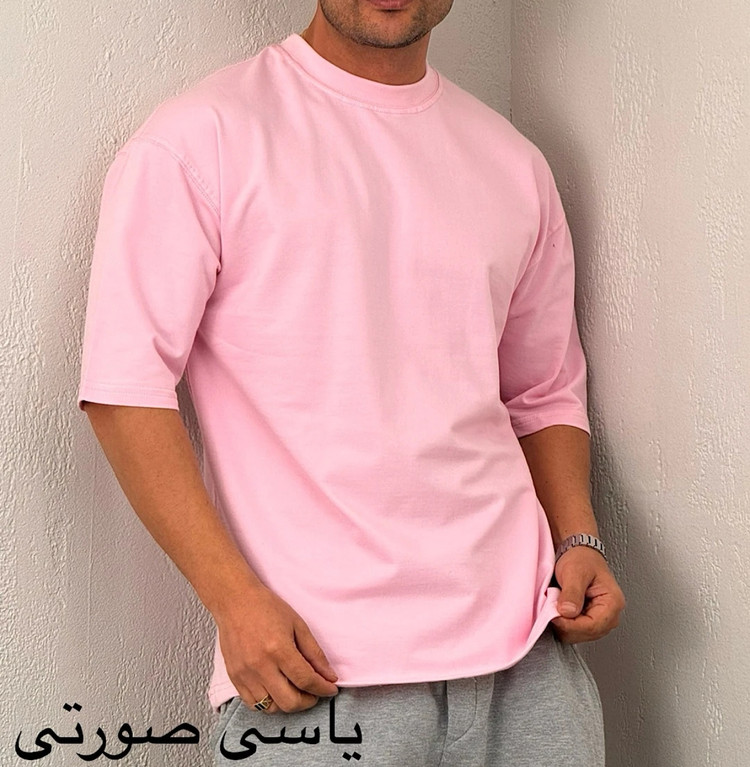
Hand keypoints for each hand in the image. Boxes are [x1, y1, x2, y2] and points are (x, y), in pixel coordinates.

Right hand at [214, 584, 339, 713]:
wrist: (235, 601)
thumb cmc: (267, 608)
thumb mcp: (298, 624)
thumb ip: (314, 653)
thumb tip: (329, 676)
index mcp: (279, 649)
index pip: (306, 680)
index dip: (323, 688)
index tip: (330, 689)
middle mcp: (261, 666)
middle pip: (290, 701)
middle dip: (308, 701)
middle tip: (315, 692)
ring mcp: (245, 674)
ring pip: (272, 707)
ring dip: (288, 703)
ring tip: (296, 690)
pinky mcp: (234, 678)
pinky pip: (253, 704)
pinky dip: (269, 702)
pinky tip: (277, 690)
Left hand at [550, 546, 625, 642]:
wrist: (578, 552)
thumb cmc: (581, 558)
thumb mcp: (575, 571)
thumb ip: (572, 593)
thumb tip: (568, 612)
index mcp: (613, 604)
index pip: (592, 627)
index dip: (569, 625)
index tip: (553, 615)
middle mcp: (610, 615)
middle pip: (585, 634)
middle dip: (566, 624)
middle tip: (553, 605)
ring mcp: (600, 620)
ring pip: (578, 635)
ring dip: (564, 624)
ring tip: (557, 604)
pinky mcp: (589, 620)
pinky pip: (574, 631)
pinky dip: (563, 623)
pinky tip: (559, 609)